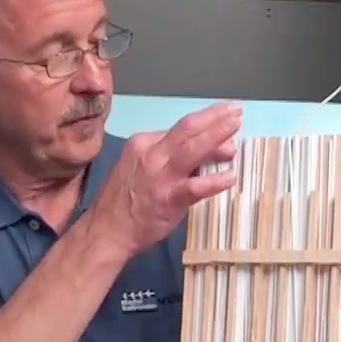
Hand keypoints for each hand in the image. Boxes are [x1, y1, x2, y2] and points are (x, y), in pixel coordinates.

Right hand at [88, 101, 241, 258]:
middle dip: (214, 117)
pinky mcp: (167, 198)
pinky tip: (230, 177)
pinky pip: (194, 187)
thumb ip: (172, 160)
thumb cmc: (124, 202)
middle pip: (187, 128)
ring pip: (192, 149)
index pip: (180, 129)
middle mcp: (151, 153)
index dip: (206, 124)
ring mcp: (160, 175)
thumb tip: (207, 154)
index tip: (225, 123)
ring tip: (235, 126)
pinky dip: (214, 181)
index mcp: (143, 143)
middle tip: (236, 110)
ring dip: (216, 135)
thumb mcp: (141, 169)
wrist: (104, 231)